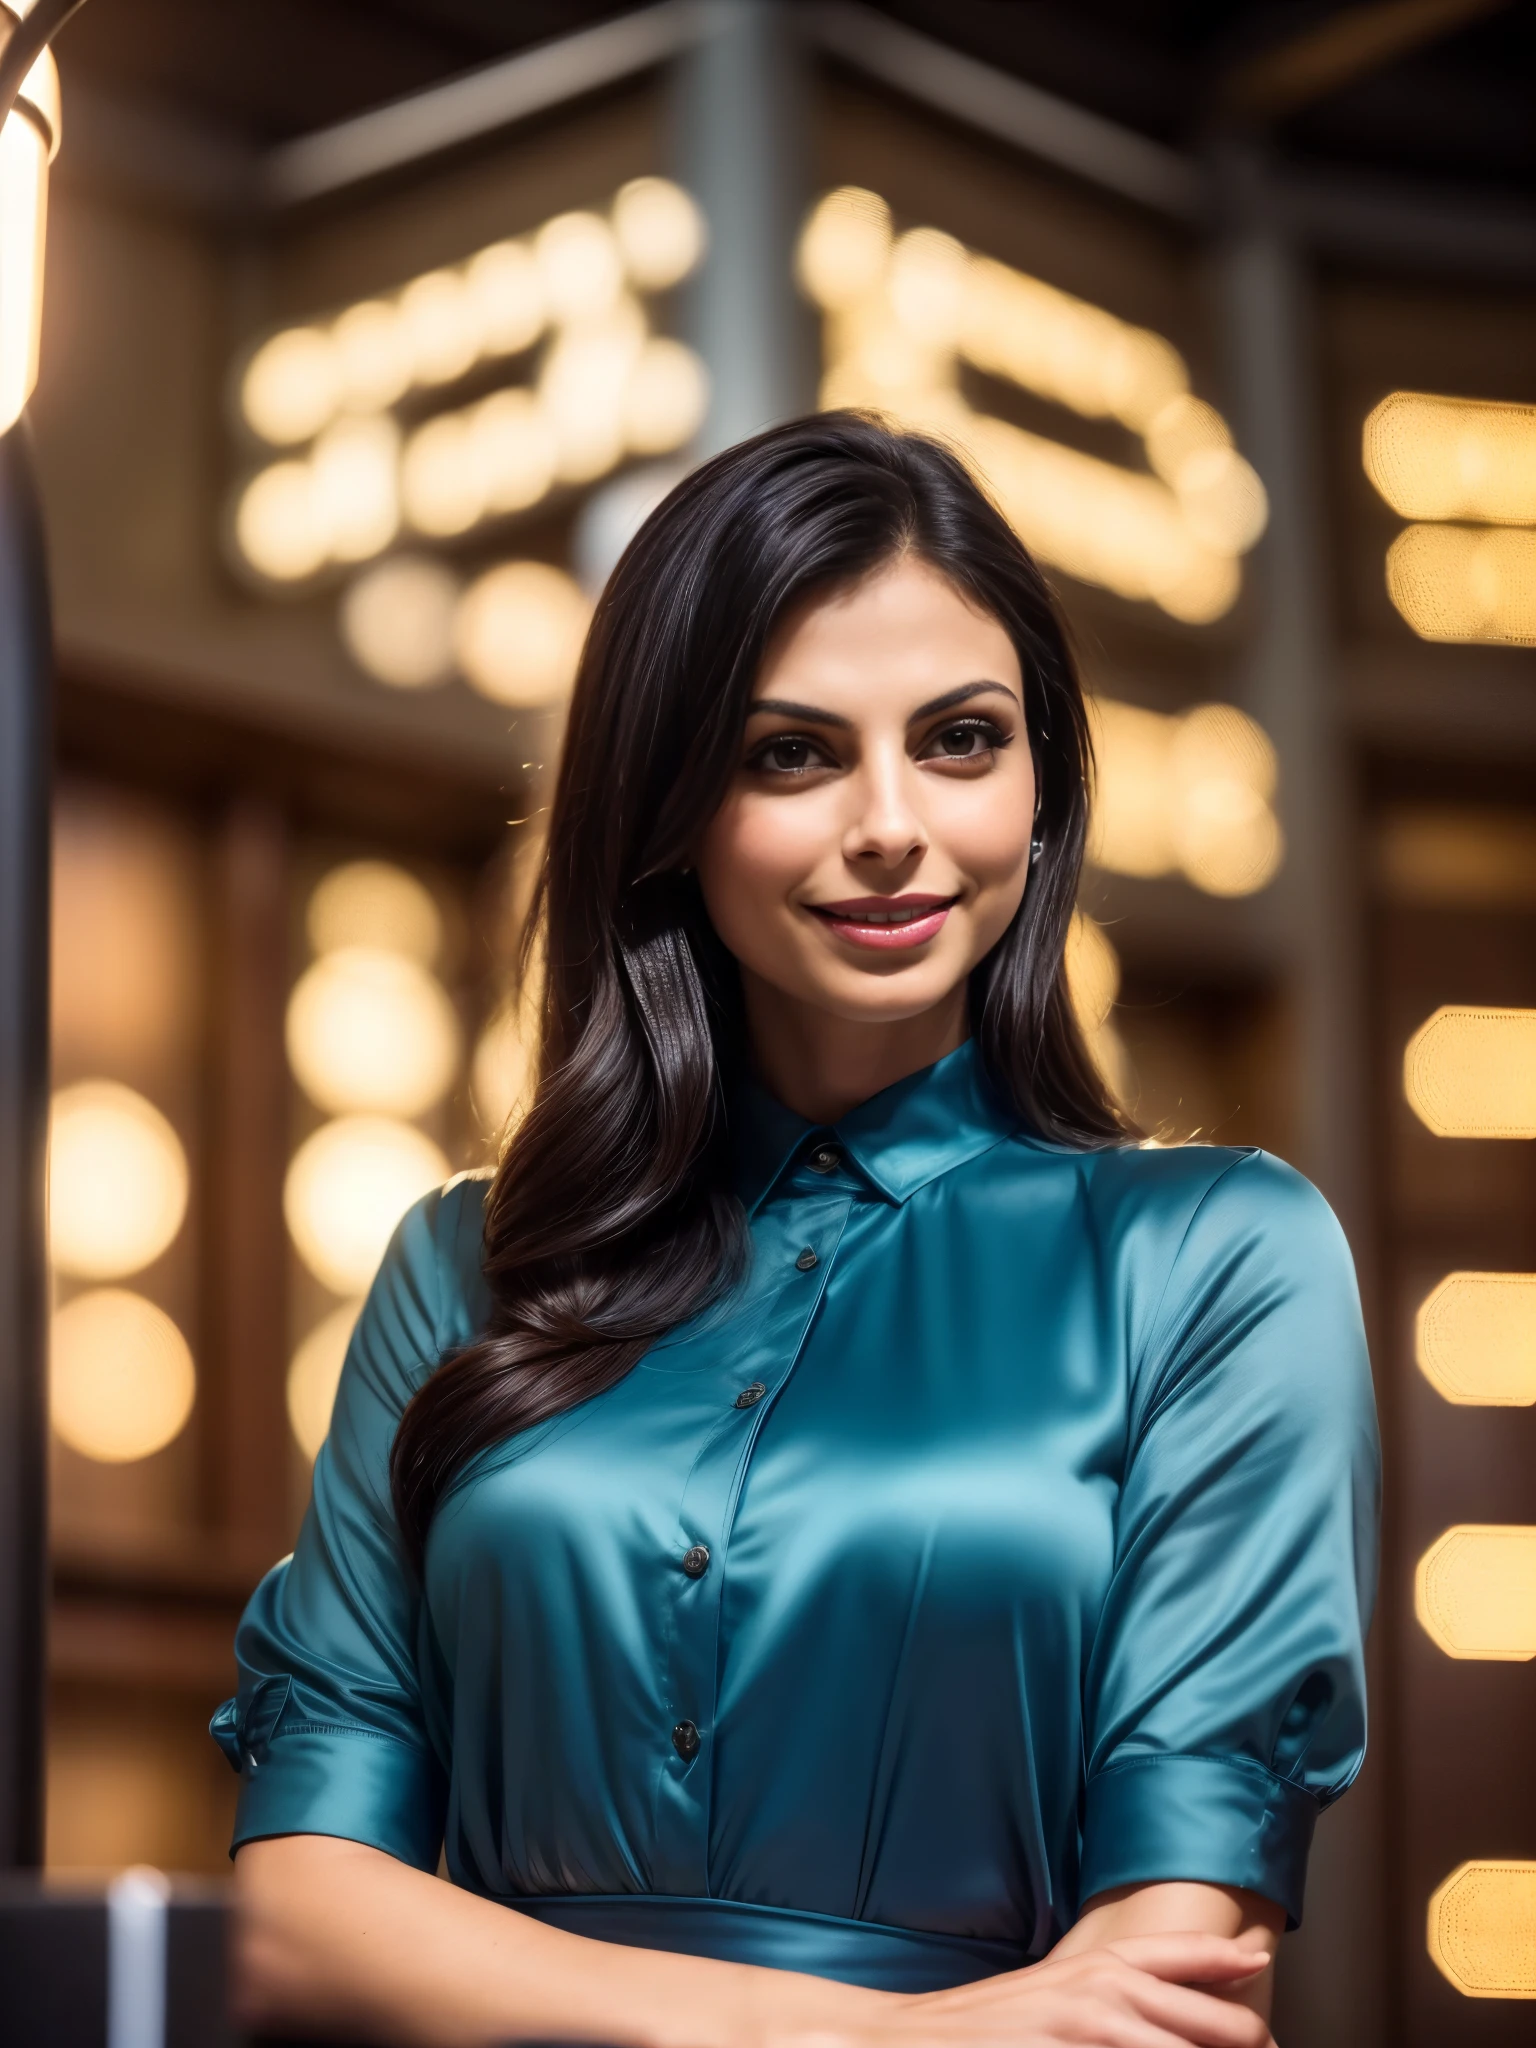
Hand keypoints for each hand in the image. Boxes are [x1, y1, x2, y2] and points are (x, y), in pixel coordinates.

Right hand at [806, 1933, 1272, 2047]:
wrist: (913, 2040)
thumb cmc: (985, 2026)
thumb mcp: (1050, 1996)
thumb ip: (1104, 1998)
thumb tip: (1152, 2010)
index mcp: (1096, 1969)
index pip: (1179, 1958)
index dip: (1225, 1962)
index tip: (1261, 1964)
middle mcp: (1099, 1994)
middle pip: (1207, 2021)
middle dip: (1243, 2035)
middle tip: (1268, 2045)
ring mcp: (1084, 2030)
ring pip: (1177, 2046)